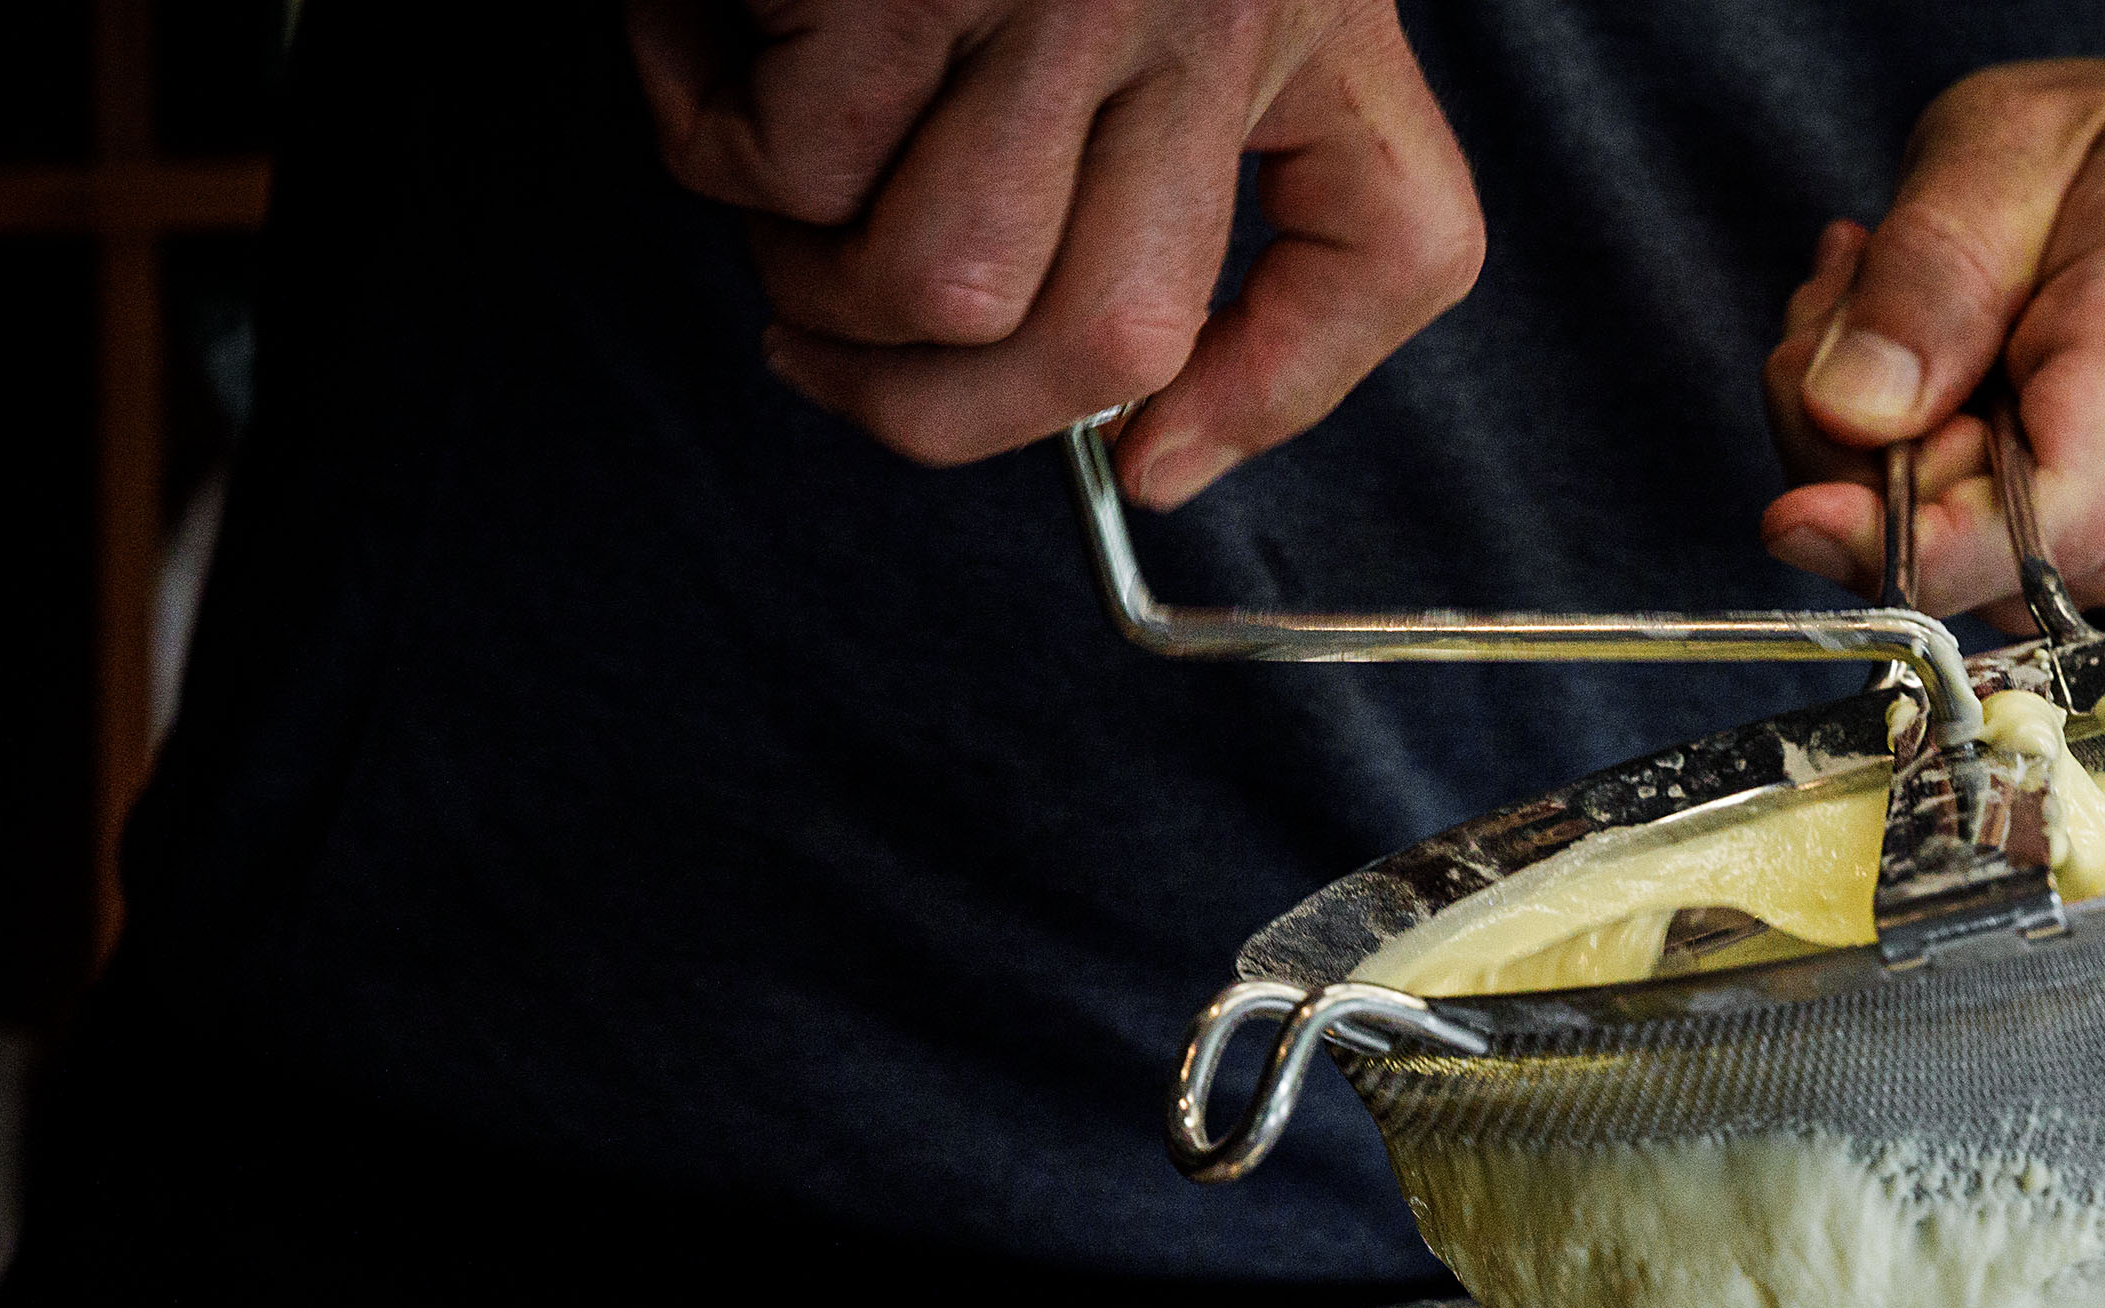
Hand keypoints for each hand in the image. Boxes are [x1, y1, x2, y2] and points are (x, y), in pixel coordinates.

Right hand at [627, 0, 1484, 505]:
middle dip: (931, 412)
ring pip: (942, 289)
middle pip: (1108, 345)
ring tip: (759, 159)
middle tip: (821, 346)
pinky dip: (706, 131)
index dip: (1284, 391)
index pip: (1400, 235)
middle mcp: (1214, 0)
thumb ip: (1157, 136)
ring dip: (806, 272)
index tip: (1152, 464)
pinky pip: (792, 166)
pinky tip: (705, 32)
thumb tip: (1150, 445)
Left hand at [1759, 63, 2104, 616]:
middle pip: (1932, 531)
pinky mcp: (2050, 565)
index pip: (2041, 525)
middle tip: (1855, 271)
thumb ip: (1933, 272)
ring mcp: (2102, 547)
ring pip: (1907, 542)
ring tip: (1894, 290)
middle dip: (1839, 415)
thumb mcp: (2016, 144)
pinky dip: (1881, 446)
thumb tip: (1848, 413)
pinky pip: (1921, 539)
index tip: (1791, 517)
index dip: (1902, 544)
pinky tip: (1917, 351)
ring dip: (1852, 423)